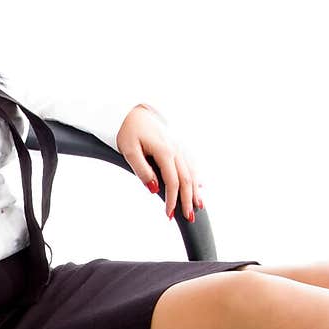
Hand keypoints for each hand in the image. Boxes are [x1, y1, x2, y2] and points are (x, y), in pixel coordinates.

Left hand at [116, 103, 203, 221]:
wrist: (133, 110)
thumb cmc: (128, 130)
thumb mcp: (129, 151)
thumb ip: (142, 170)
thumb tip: (154, 189)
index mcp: (165, 152)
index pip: (173, 182)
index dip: (172, 200)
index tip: (169, 215)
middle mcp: (176, 149)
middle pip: (187, 179)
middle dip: (188, 200)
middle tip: (189, 218)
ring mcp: (179, 147)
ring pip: (192, 172)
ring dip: (195, 191)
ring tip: (198, 207)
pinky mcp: (177, 145)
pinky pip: (191, 163)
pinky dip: (196, 177)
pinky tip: (199, 186)